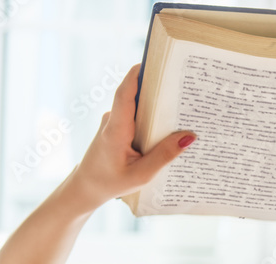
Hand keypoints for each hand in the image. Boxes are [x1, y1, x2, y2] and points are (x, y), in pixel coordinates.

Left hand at [68, 64, 195, 209]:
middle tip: (180, 83)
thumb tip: (189, 137)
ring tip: (182, 105)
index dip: (137, 76)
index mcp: (116, 129)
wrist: (86, 188)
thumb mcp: (141, 174)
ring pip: (137, 108)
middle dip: (156, 88)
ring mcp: (114, 124)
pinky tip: (169, 126)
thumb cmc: (111, 182)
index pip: (125, 94)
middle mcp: (113, 121)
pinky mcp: (118, 129)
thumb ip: (164, 155)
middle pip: (135, 96)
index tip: (152, 62)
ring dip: (156, 106)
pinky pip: (136, 118)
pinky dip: (151, 118)